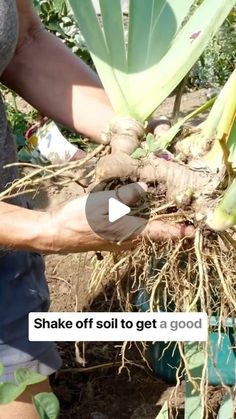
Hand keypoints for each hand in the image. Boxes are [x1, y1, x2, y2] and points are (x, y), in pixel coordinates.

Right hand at [49, 182, 193, 252]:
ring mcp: (119, 240)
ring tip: (160, 204)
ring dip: (153, 220)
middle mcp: (128, 240)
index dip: (178, 231)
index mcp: (129, 233)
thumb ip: (124, 197)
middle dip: (167, 222)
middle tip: (178, 206)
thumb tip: (145, 188)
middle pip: (154, 232)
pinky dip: (139, 220)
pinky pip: (132, 229)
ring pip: (143, 230)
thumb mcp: (101, 204)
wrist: (56, 233)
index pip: (161, 233)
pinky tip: (136, 206)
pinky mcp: (111, 236)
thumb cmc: (77, 219)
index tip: (192, 228)